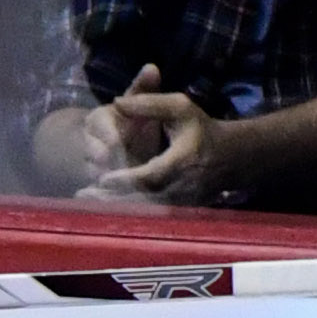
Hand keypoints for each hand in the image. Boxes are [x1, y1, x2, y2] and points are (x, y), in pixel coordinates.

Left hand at [81, 70, 230, 200]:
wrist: (232, 156)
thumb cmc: (201, 129)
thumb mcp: (180, 107)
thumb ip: (149, 103)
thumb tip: (117, 102)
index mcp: (183, 161)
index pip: (152, 176)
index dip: (127, 179)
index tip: (103, 178)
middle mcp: (183, 187)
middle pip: (145, 199)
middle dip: (114, 197)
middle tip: (84, 193)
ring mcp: (183, 203)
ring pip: (146, 210)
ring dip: (117, 207)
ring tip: (87, 200)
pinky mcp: (181, 211)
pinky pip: (152, 215)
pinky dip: (129, 212)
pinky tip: (106, 206)